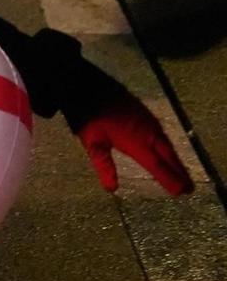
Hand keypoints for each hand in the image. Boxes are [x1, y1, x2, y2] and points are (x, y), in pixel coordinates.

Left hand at [75, 97, 192, 194]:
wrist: (90, 88)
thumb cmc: (90, 117)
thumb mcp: (93, 143)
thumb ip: (104, 166)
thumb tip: (111, 188)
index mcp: (138, 143)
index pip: (158, 166)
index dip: (171, 180)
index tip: (181, 193)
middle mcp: (149, 133)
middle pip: (169, 157)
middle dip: (179, 173)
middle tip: (189, 189)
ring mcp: (149, 122)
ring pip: (168, 146)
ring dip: (176, 161)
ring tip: (183, 174)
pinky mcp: (146, 114)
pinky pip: (163, 135)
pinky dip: (169, 147)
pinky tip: (167, 151)